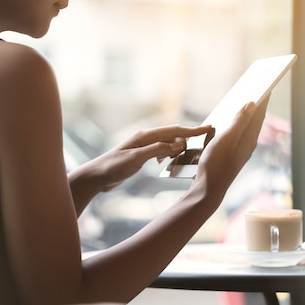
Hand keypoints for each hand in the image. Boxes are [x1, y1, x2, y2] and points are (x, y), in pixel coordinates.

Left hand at [83, 124, 212, 191]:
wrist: (96, 177)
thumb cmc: (113, 167)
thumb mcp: (136, 159)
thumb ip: (158, 149)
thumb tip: (179, 144)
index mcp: (146, 136)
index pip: (174, 130)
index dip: (193, 130)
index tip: (209, 128)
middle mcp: (146, 138)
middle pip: (173, 134)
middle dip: (189, 135)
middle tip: (207, 137)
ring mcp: (143, 146)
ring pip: (167, 142)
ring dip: (180, 145)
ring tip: (193, 149)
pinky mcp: (140, 156)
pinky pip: (160, 151)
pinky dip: (169, 153)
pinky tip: (171, 159)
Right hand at [193, 98, 269, 202]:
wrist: (207, 190)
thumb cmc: (216, 165)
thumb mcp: (226, 140)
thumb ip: (239, 122)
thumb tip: (252, 104)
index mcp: (249, 139)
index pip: (259, 114)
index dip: (263, 98)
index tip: (267, 84)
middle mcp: (246, 144)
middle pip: (253, 120)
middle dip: (254, 105)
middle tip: (257, 88)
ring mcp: (237, 150)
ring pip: (241, 128)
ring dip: (241, 115)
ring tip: (241, 102)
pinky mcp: (227, 155)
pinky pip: (230, 136)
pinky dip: (229, 127)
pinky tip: (221, 124)